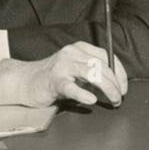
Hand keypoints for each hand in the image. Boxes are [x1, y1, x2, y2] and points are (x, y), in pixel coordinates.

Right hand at [0, 41, 127, 107]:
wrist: (24, 82)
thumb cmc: (54, 78)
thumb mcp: (77, 70)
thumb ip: (94, 72)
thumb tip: (117, 84)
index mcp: (81, 49)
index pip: (107, 57)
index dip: (120, 73)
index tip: (124, 87)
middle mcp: (72, 53)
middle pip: (102, 66)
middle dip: (115, 84)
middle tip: (119, 98)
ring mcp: (62, 66)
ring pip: (93, 73)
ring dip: (108, 88)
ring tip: (113, 101)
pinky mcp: (53, 81)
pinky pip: (71, 87)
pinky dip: (83, 94)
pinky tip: (91, 100)